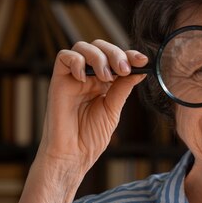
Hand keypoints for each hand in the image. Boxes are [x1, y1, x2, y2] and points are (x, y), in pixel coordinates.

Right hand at [38, 40, 147, 175]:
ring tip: (106, 76)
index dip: (129, 55)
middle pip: (100, 47)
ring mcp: (73, 77)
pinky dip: (76, 61)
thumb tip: (140, 69)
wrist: (73, 154)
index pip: (116, 59)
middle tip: (123, 69)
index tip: (143, 59)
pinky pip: (63, 57)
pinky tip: (84, 78)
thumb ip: (122, 88)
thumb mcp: (113, 109)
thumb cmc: (91, 137)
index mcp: (105, 83)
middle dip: (115, 53)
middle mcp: (89, 76)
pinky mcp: (58, 80)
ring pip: (83, 47)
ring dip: (98, 57)